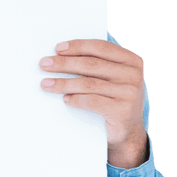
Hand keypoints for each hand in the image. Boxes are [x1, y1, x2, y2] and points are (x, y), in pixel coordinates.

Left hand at [40, 39, 148, 167]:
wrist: (128, 130)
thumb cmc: (115, 99)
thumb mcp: (113, 78)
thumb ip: (98, 65)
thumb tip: (62, 55)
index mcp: (131, 60)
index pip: (101, 47)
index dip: (77, 46)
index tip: (57, 49)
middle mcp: (132, 74)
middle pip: (91, 64)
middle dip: (64, 63)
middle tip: (44, 64)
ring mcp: (129, 92)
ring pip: (88, 83)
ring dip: (63, 83)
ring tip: (45, 84)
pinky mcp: (121, 110)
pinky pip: (91, 101)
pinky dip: (75, 99)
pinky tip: (65, 99)